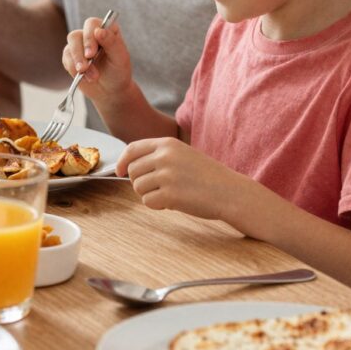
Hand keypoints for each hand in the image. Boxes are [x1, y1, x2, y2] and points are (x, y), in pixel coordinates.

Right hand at [62, 16, 132, 102]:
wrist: (110, 90)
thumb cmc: (118, 72)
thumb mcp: (120, 58)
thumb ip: (112, 43)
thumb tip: (99, 31)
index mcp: (106, 30)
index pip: (92, 24)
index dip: (89, 37)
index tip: (91, 53)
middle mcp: (90, 35)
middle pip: (76, 35)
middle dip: (80, 53)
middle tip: (85, 67)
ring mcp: (79, 45)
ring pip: (70, 47)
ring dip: (78, 63)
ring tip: (91, 77)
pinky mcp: (71, 57)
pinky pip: (66, 59)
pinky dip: (74, 69)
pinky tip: (85, 77)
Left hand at [118, 138, 252, 221]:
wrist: (231, 192)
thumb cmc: (206, 176)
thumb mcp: (183, 155)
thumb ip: (158, 156)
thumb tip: (127, 166)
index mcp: (168, 144)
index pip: (132, 149)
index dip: (122, 161)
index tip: (119, 172)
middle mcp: (165, 157)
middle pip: (132, 170)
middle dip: (140, 182)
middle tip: (158, 188)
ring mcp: (167, 175)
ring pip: (138, 187)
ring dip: (150, 194)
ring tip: (170, 194)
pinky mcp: (170, 194)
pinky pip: (147, 202)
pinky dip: (157, 205)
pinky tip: (173, 203)